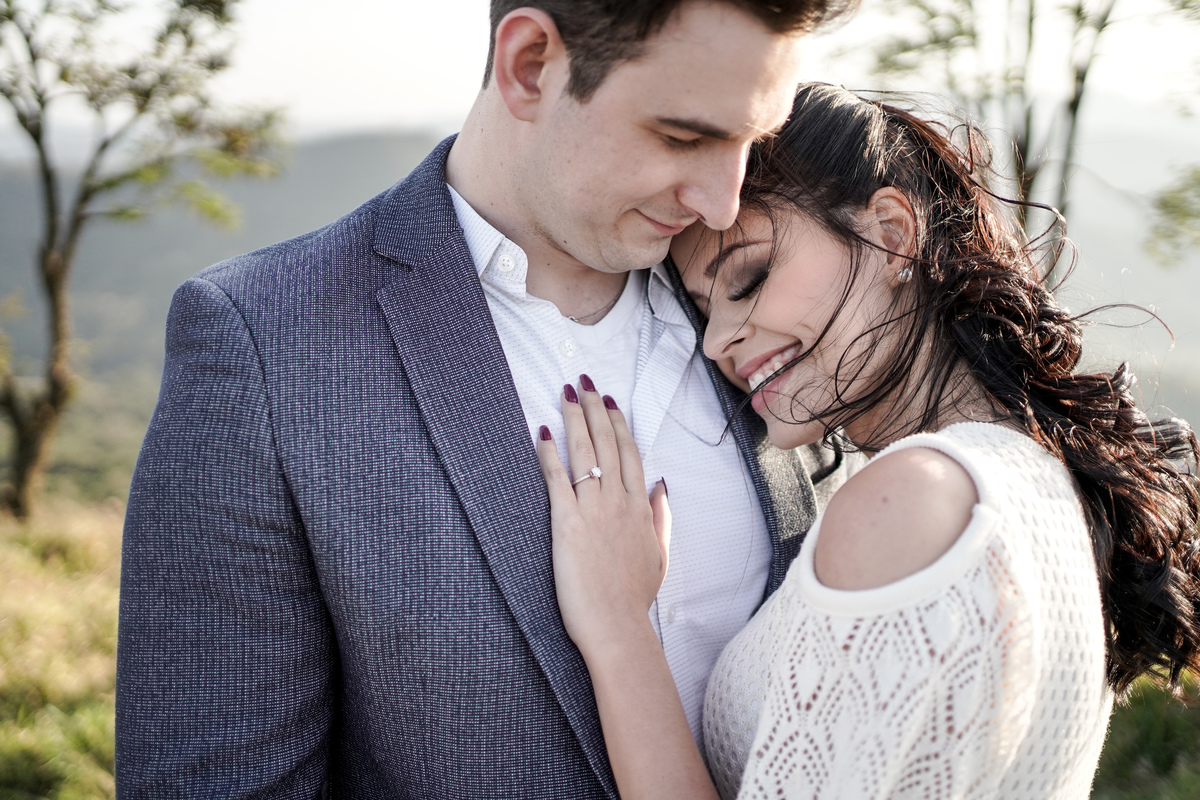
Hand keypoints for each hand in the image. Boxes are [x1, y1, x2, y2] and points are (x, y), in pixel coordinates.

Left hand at [536, 377, 670, 661]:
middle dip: (594, 409)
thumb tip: (661, 486)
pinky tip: (542, 432)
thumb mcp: (659, 554)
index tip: (609, 401)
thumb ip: (660, 517)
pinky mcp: (567, 524)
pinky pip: (557, 480)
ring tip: (566, 393)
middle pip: (608, 444)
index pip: (630, 453)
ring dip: (574, 420)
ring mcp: (594, 511)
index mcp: (640, 508)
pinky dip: (549, 454)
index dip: (618, 423)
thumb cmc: (634, 596)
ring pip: (585, 453)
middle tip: (584, 382)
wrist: (617, 625)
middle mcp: (618, 502)